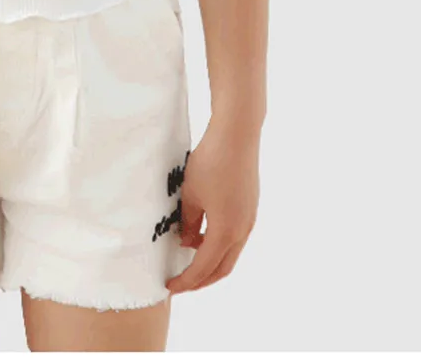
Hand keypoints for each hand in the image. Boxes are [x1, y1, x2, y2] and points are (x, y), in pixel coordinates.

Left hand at [165, 118, 259, 294]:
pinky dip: (219, 245)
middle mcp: (242, 230)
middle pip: (221, 268)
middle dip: (201, 280)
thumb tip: (188, 242)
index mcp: (225, 231)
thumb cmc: (210, 162)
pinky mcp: (250, 207)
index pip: (203, 267)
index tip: (170, 286)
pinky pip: (235, 238)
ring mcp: (249, 219)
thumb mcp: (190, 195)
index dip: (186, 280)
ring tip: (189, 259)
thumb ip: (188, 224)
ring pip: (230, 253)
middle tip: (181, 282)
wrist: (237, 135)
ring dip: (211, 262)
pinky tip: (203, 236)